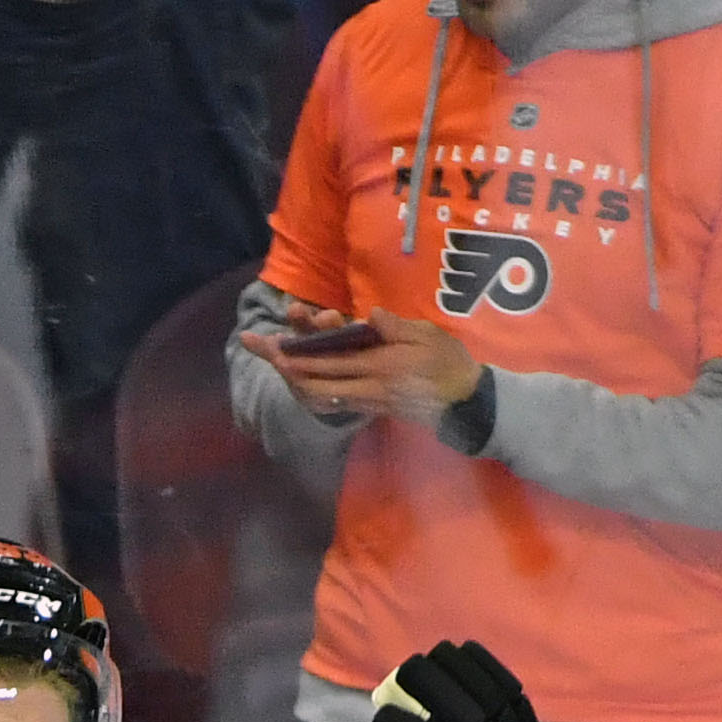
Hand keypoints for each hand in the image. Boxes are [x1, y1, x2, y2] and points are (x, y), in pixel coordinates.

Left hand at [240, 304, 479, 430]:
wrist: (462, 400)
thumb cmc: (447, 361)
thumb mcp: (428, 336)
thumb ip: (396, 328)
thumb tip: (370, 315)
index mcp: (379, 366)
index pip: (331, 361)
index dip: (300, 354)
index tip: (275, 347)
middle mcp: (365, 387)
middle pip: (315, 380)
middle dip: (284, 365)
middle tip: (259, 348)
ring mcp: (364, 400)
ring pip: (319, 394)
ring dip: (294, 379)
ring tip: (274, 362)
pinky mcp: (368, 407)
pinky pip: (332, 402)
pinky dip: (311, 391)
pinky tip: (299, 381)